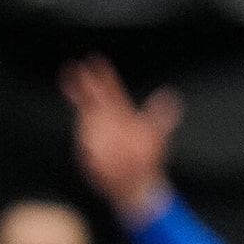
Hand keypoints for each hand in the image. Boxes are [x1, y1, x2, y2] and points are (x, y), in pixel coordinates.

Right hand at [60, 57, 181, 222]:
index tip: (94, 59)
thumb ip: (160, 116)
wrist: (135, 184)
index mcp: (122, 114)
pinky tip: (91, 146)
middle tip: (74, 67)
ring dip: (83, 111)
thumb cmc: (145, 159)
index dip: (102, 75)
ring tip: (79, 103)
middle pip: (93, 99)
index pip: (110, 90)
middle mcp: (106, 122)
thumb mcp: (155, 136)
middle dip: (84, 84)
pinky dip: (88, 145)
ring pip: (85, 119)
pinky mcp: (88, 153)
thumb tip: (170, 95)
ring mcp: (95, 135)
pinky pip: (86, 147)